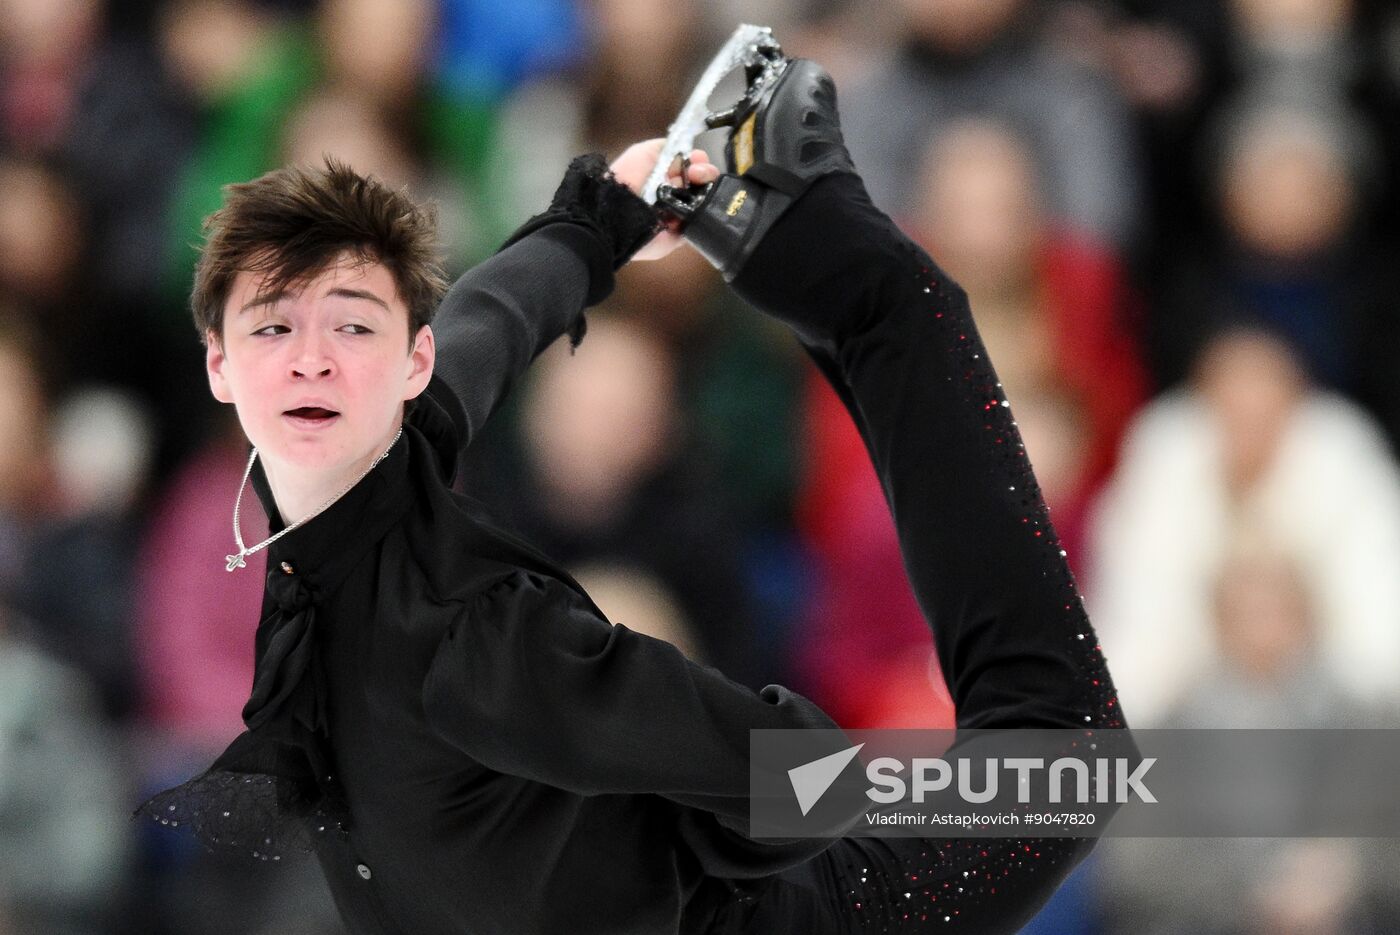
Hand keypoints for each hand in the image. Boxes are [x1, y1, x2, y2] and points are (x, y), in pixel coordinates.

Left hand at [609, 139, 720, 261]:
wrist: (617, 211)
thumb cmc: (625, 180)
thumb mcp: (644, 152)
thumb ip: (667, 148)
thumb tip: (688, 152)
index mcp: (663, 178)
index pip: (690, 168)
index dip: (698, 161)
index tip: (698, 158)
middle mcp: (672, 196)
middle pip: (701, 183)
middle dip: (705, 172)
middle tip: (698, 172)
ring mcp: (678, 216)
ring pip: (705, 201)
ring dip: (707, 189)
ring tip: (699, 183)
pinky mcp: (680, 235)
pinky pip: (700, 223)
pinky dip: (704, 211)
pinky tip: (698, 203)